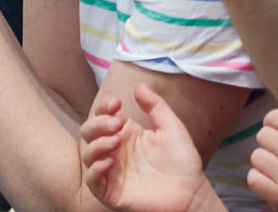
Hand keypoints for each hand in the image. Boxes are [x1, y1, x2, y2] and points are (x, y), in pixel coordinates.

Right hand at [83, 87, 207, 211]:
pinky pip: (93, 181)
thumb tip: (139, 85)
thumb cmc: (182, 160)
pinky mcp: (111, 192)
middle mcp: (116, 151)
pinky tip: (109, 162)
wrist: (190, 191)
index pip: (104, 116)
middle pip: (90, 133)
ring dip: (97, 145)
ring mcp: (112, 171)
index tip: (116, 102)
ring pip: (88, 155)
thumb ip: (155, 106)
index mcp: (128, 134)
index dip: (104, 108)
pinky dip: (95, 170)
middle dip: (98, 124)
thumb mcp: (171, 127)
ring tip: (116, 140)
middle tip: (116, 122)